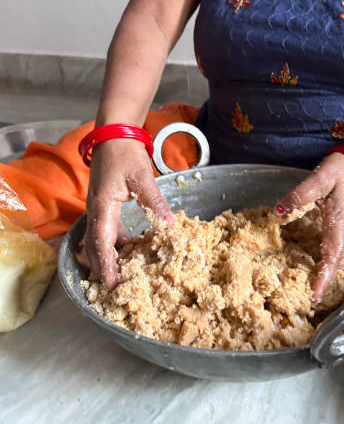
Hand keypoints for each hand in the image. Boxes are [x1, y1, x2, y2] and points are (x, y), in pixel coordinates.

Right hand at [84, 138, 172, 289]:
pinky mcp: (104, 205)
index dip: (105, 265)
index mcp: (102, 206)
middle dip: (102, 268)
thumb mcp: (142, 177)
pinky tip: (132, 249)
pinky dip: (116, 243)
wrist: (113, 134)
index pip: (101, 242)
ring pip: (100, 240)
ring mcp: (98, 208)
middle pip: (94, 246)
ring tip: (123, 274)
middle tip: (114, 289)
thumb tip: (170, 226)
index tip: (110, 284)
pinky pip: (108, 230)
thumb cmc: (125, 153)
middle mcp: (96, 210)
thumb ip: (155, 202)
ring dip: (109, 257)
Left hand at [275, 152, 343, 300]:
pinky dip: (332, 262)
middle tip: (309, 296)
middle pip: (338, 264)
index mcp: (340, 223)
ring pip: (341, 259)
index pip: (334, 257)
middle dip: (326, 282)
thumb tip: (279, 211)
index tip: (315, 294)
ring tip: (313, 286)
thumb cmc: (342, 169)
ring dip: (330, 273)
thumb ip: (300, 194)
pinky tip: (321, 264)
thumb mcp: (321, 177)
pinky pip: (341, 250)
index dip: (325, 277)